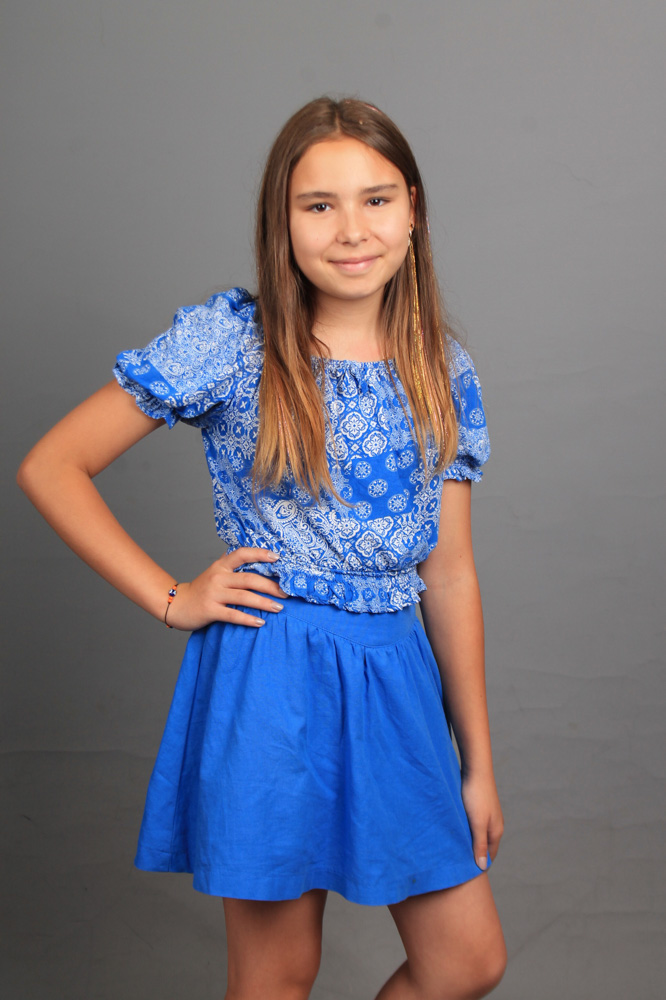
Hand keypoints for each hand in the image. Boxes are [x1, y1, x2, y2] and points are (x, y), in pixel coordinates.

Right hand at [165, 547, 288, 630]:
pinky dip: (248, 619)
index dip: (259, 554)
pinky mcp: (210, 610)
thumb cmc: (201, 589)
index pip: (242, 554)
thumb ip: (231, 564)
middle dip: (270, 586)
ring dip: (264, 603)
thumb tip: (255, 554)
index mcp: (221, 566)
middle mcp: (218, 577)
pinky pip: (233, 615)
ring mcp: (213, 594)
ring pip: (244, 597)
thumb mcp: (215, 572)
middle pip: (249, 579)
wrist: (176, 604)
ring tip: (279, 608)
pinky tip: (261, 622)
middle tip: (286, 592)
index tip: (277, 558)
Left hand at [460, 770, 503, 871]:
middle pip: (485, 846)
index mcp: (496, 831)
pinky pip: (474, 824)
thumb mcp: (476, 823)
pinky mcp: (479, 806)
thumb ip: (479, 844)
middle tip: (457, 861)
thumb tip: (483, 866)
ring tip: (454, 847)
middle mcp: (494, 824)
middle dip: (473, 854)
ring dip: (469, 841)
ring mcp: (487, 815)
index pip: (489, 855)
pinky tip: (455, 829)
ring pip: (478, 834)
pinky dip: (466, 830)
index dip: (479, 864)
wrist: (476, 769)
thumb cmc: (476, 796)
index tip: (464, 872)